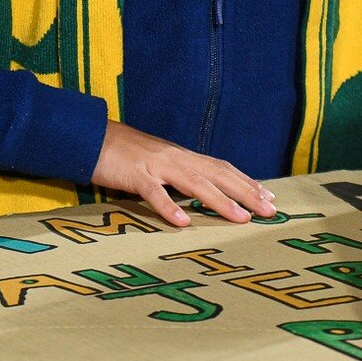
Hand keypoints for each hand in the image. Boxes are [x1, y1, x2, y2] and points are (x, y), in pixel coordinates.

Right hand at [92, 119, 278, 227]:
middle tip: (270, 210)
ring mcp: (156, 166)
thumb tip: (201, 193)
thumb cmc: (125, 155)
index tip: (269, 198)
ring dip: (220, 202)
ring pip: (195, 183)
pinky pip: (154, 193)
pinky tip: (182, 223)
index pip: (222, 169)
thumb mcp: (158, 163)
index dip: (247, 182)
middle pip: (218, 175)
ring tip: (241, 218)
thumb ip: (178, 175)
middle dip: (246, 193)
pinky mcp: (134, 175)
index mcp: (182, 156)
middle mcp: (176, 158)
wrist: (91, 137)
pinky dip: (169, 208)